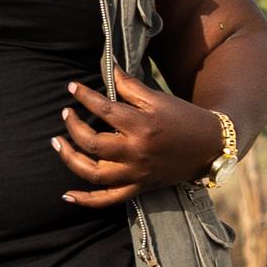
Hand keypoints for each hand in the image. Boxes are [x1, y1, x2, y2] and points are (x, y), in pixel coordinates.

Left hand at [52, 70, 222, 206]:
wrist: (209, 147)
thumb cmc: (183, 118)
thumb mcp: (158, 98)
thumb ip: (130, 85)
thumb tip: (108, 66)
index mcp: (142, 126)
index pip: (104, 110)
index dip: (84, 97)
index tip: (72, 87)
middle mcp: (136, 152)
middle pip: (93, 144)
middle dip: (73, 128)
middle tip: (65, 114)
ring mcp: (136, 173)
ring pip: (94, 174)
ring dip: (71, 159)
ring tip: (57, 144)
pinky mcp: (139, 188)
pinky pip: (108, 200)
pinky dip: (86, 200)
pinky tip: (66, 195)